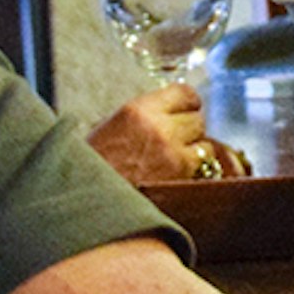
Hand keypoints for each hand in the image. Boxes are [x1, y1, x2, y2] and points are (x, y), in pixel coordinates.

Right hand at [90, 85, 236, 182]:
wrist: (89, 200)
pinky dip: (194, 170)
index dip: (188, 102)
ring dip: (195, 150)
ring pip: (204, 144)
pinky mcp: (180, 175)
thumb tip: (168, 110)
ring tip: (176, 158)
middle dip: (190, 128)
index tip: (187, 108)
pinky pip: (202, 166)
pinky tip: (178, 173)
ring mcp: (172, 152)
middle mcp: (159, 127)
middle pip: (197, 118)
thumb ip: (143, 115)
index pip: (184, 93)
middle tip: (180, 138)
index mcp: (138, 110)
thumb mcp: (111, 127)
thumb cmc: (95, 165)